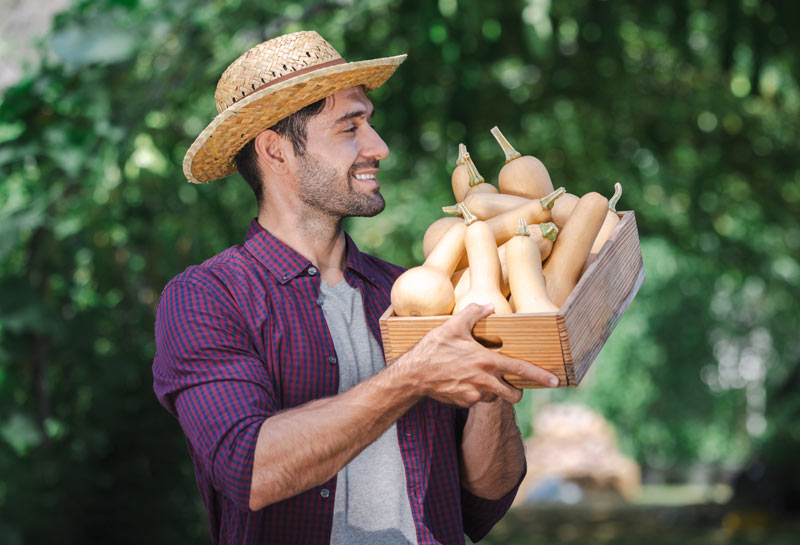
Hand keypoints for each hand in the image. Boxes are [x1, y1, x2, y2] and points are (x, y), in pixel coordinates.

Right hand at [395, 303, 558, 406]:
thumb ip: (474, 314)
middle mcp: (485, 381)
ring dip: (494, 391)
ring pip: (495, 398)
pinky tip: (462, 382)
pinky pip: (478, 400)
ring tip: (478, 377)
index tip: (555, 381)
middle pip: (514, 394)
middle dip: (516, 391)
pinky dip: (476, 393)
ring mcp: (475, 395)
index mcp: (486, 361)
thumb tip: (489, 306)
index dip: (540, 375)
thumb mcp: (452, 326)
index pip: (520, 369)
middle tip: (510, 382)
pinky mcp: (465, 403)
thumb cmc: (433, 349)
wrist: (413, 375)